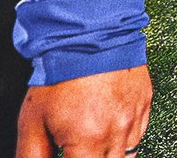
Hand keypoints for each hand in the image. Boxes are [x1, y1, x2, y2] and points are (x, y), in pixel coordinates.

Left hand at [16, 65, 150, 157]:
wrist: (88, 31)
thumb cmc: (60, 72)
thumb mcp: (32, 120)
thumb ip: (32, 155)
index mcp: (89, 142)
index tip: (66, 155)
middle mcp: (117, 133)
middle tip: (77, 150)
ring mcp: (135, 118)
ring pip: (128, 155)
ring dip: (108, 156)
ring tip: (90, 145)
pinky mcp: (144, 103)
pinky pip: (138, 134)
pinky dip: (123, 138)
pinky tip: (107, 128)